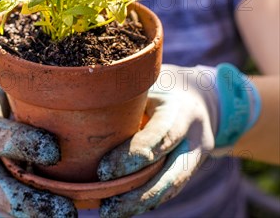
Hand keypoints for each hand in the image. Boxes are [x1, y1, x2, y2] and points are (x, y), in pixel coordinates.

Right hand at [0, 66, 76, 217]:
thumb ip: (20, 77)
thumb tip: (62, 67)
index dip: (20, 143)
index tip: (53, 150)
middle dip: (29, 200)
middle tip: (66, 209)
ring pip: (2, 203)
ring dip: (34, 214)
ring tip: (68, 215)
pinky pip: (8, 205)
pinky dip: (32, 213)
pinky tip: (59, 212)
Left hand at [97, 63, 260, 217]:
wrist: (200, 95)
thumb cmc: (163, 84)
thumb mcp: (150, 81)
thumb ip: (129, 97)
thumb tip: (86, 105)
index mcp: (181, 110)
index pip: (160, 137)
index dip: (133, 156)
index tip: (103, 171)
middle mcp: (194, 138)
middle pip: (171, 175)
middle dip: (140, 195)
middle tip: (108, 208)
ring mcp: (196, 157)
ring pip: (171, 188)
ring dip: (141, 204)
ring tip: (111, 211)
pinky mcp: (191, 169)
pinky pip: (169, 188)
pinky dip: (147, 200)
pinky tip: (124, 207)